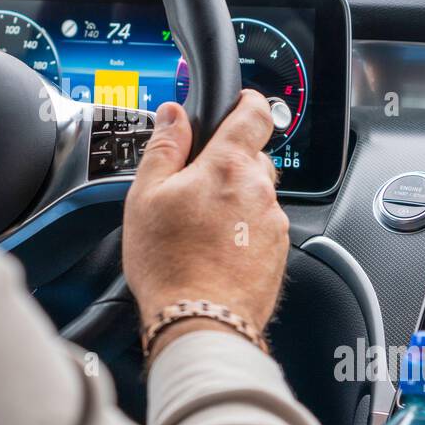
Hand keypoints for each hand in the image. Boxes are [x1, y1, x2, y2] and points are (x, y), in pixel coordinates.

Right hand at [123, 90, 289, 360]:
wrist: (200, 322)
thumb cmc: (169, 264)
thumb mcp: (146, 196)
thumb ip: (164, 147)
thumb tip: (173, 114)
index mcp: (229, 165)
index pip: (255, 113)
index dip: (246, 102)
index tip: (237, 104)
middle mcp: (261, 190)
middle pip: (255, 157)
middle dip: (230, 162)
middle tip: (196, 184)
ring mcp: (274, 223)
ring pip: (258, 195)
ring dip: (236, 200)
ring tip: (201, 227)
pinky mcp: (279, 253)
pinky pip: (262, 228)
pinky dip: (243, 231)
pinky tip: (216, 249)